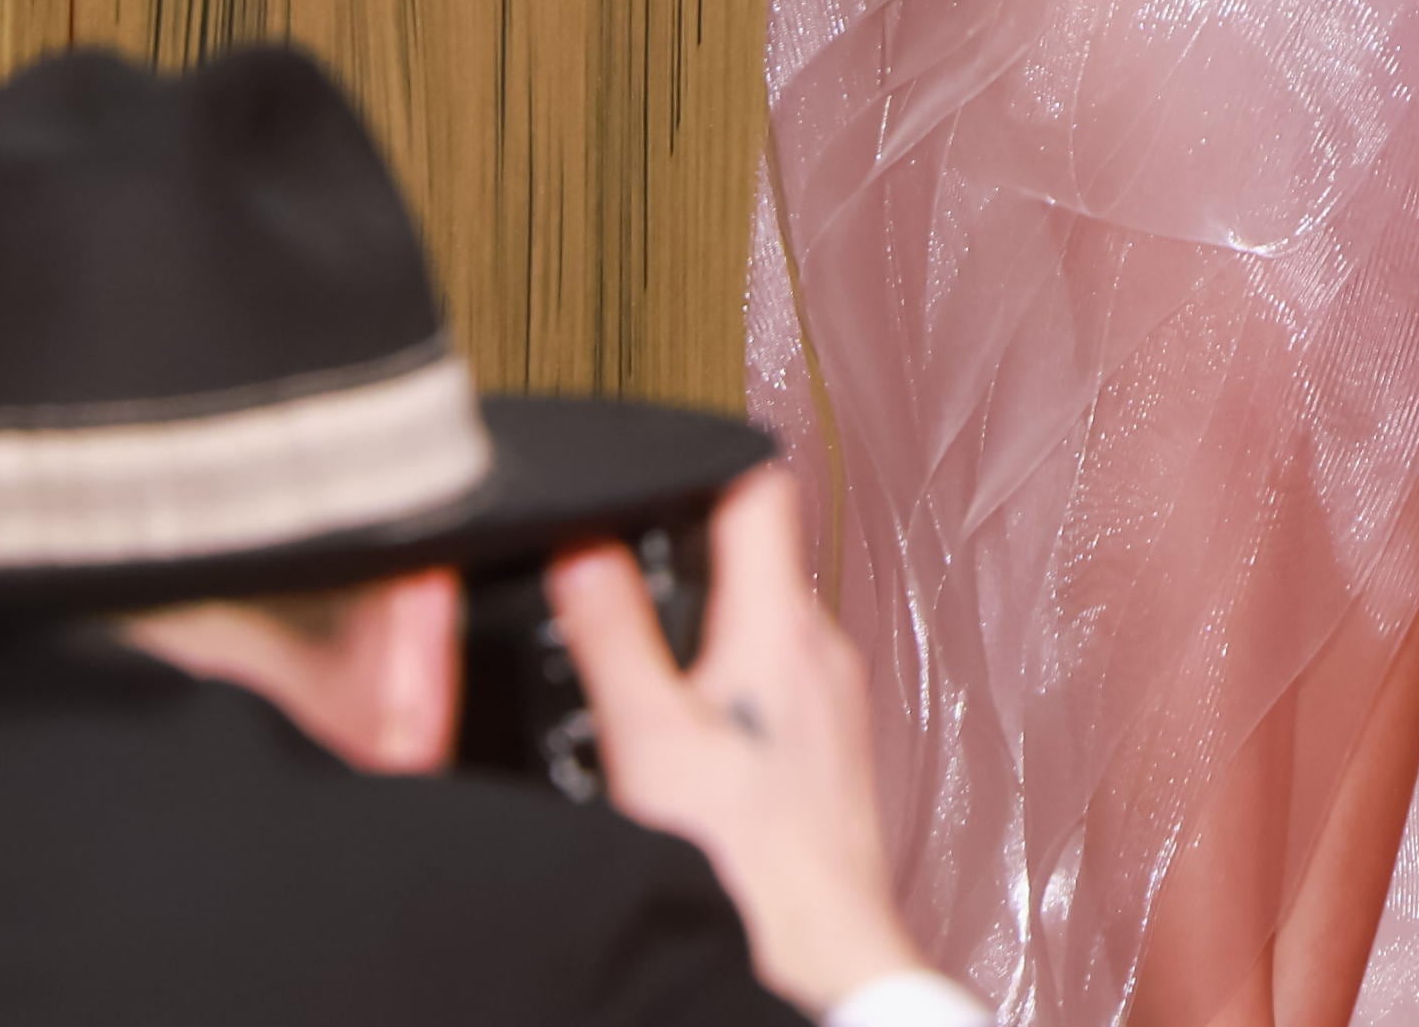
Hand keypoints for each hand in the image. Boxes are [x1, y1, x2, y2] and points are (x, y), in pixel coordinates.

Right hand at [556, 467, 939, 1018]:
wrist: (815, 952)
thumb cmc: (743, 860)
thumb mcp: (648, 738)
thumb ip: (614, 636)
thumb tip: (583, 548)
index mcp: (783, 622)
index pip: (759, 488)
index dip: (705, 464)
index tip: (654, 469)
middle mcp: (822, 649)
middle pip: (754, 561)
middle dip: (686, 567)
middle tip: (614, 590)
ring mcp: (834, 701)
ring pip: (763, 631)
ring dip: (705, 640)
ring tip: (642, 681)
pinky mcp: (831, 751)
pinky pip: (777, 690)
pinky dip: (728, 695)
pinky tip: (686, 747)